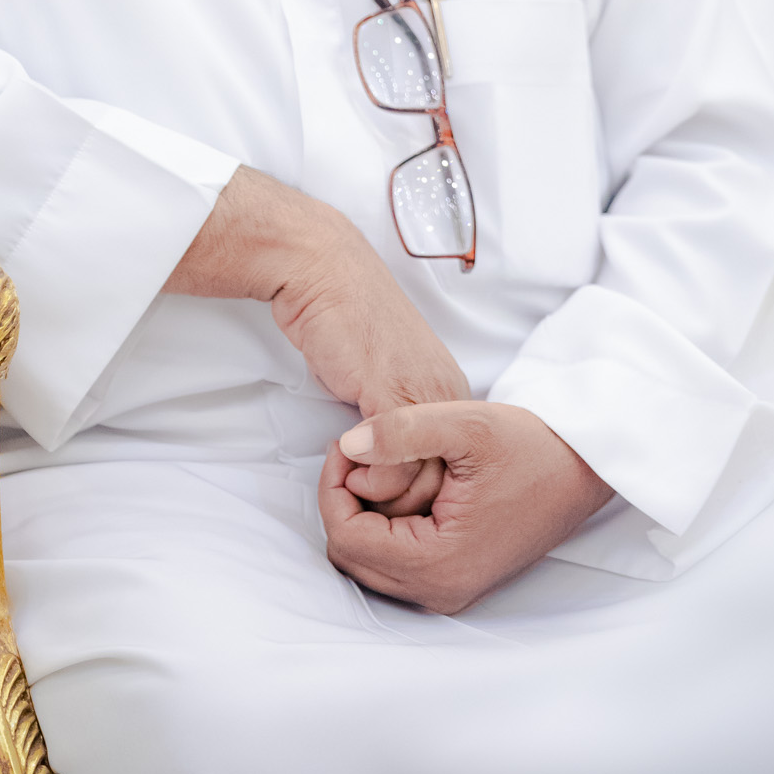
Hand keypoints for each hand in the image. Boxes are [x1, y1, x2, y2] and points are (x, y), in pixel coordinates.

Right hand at [167, 167, 468, 511]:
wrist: (322, 270)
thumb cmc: (343, 315)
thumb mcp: (379, 370)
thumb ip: (391, 410)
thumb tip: (382, 455)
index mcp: (448, 391)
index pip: (451, 467)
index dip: (413, 490)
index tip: (377, 487)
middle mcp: (445, 396)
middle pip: (441, 482)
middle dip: (399, 504)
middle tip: (361, 495)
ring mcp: (422, 398)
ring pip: (420, 484)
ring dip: (380, 496)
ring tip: (350, 479)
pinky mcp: (390, 397)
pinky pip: (393, 467)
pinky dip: (365, 477)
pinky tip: (340, 454)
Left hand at [319, 401, 612, 613]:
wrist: (583, 467)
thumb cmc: (531, 445)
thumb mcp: (464, 422)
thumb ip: (400, 431)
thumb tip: (348, 446)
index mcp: (438, 562)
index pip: (346, 538)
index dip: (332, 487)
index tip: (347, 444)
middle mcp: (441, 591)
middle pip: (351, 558)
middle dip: (343, 502)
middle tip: (359, 452)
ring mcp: (450, 591)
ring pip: (370, 563)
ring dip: (363, 514)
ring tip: (381, 463)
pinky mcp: (458, 579)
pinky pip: (395, 564)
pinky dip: (385, 527)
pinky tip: (403, 485)